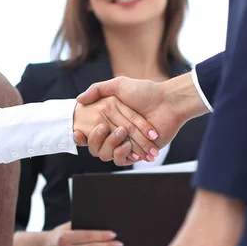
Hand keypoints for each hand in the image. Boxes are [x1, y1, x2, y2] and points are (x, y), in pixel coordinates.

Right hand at [75, 74, 207, 165]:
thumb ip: (98, 89)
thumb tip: (79, 100)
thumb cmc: (145, 92)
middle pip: (98, 143)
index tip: (78, 131)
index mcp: (112, 118)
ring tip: (121, 133)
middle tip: (103, 128)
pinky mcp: (138, 152)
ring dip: (111, 146)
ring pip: (108, 154)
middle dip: (97, 139)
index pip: (92, 130)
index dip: (84, 132)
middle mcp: (118, 131)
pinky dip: (123, 155)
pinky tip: (127, 146)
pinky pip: (123, 160)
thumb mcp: (119, 85)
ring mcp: (127, 142)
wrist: (168, 104)